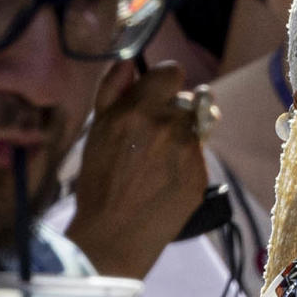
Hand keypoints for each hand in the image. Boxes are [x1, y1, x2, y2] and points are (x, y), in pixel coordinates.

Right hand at [65, 64, 208, 279]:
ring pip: (195, 128)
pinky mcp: (201, 174)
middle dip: (171, 113)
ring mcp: (188, 150)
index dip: (164, 82)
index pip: (172, 71)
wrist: (112, 234)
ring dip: (181, 137)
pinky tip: (165, 179)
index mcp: (139, 109)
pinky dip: (186, 162)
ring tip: (157, 162)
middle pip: (186, 100)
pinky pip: (199, 155)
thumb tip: (129, 62)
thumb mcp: (95, 130)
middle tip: (151, 138)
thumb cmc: (98, 182)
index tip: (157, 95)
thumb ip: (112, 90)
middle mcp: (167, 125)